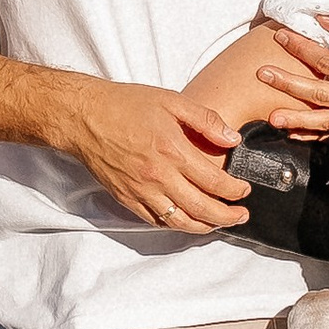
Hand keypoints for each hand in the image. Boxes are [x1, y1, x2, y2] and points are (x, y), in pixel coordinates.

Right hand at [57, 78, 247, 228]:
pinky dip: (174, 225)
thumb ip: (206, 120)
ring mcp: (140, 191)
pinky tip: (186, 220)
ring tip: (218, 224)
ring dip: (204, 227)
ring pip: (179, 221)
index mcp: (172, 151)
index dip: (235, 190)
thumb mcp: (171, 101)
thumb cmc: (125, 105)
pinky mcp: (126, 198)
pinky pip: (155, 220)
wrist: (83, 117)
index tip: (244, 190)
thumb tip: (233, 139)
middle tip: (241, 216)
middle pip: (202, 209)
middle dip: (227, 217)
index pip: (214, 182)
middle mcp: (158, 176)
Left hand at [248, 17, 328, 133]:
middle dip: (287, 84)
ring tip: (272, 118)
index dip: (300, 46)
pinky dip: (315, 134)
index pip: (325, 60)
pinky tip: (296, 134)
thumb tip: (320, 19)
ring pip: (324, 121)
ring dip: (297, 120)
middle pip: (317, 93)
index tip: (280, 35)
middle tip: (263, 75)